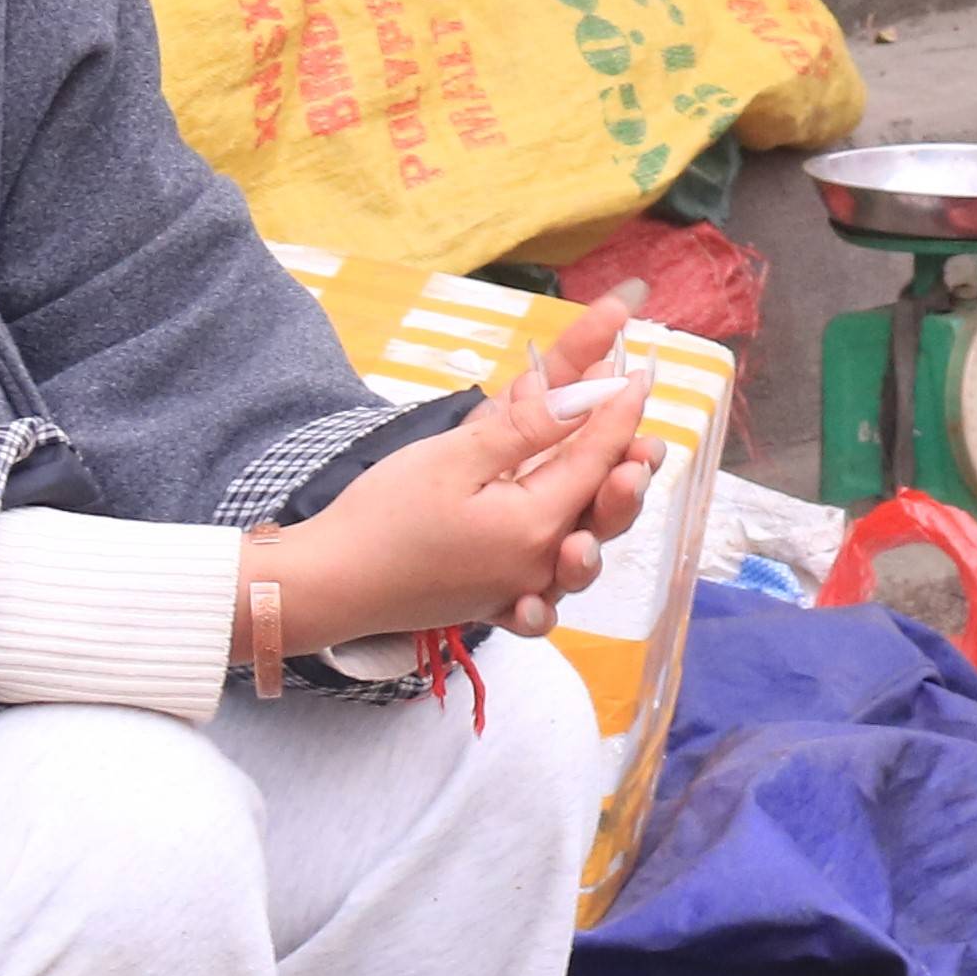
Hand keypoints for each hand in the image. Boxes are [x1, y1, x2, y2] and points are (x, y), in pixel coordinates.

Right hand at [245, 299, 659, 655]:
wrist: (328, 585)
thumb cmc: (382, 516)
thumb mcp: (454, 457)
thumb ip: (527, 429)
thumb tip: (588, 396)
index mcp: (535, 523)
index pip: (596, 458)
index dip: (618, 411)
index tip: (638, 372)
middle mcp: (539, 563)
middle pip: (603, 508)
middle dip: (628, 463)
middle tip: (648, 431)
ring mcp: (520, 590)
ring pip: (584, 549)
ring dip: (609, 515)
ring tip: (628, 478)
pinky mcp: (495, 603)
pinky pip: (545, 599)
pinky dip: (561, 582)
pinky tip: (566, 557)